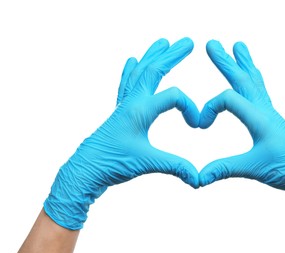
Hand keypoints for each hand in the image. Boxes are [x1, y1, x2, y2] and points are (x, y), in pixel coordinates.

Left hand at [44, 38, 199, 229]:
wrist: (85, 170)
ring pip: (139, 73)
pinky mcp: (120, 112)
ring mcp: (124, 105)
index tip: (197, 125)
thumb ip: (175, 166)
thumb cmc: (112, 163)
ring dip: (152, 56)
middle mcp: (131, 102)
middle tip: (187, 42)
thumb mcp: (146, 164)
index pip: (173, 96)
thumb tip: (198, 178)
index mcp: (140, 110)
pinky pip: (126, 84)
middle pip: (153, 70)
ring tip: (162, 42)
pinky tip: (132, 61)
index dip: (190, 107)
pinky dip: (131, 71)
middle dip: (172, 55)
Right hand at [199, 40, 284, 222]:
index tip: (201, 126)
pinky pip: (259, 91)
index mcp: (260, 118)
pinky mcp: (269, 119)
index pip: (228, 99)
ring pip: (253, 81)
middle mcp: (264, 110)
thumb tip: (198, 178)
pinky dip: (252, 78)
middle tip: (212, 43)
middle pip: (242, 79)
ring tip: (238, 46)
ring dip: (242, 64)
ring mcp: (268, 112)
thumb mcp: (253, 169)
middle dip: (225, 62)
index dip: (209, 108)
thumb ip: (224, 169)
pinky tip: (252, 75)